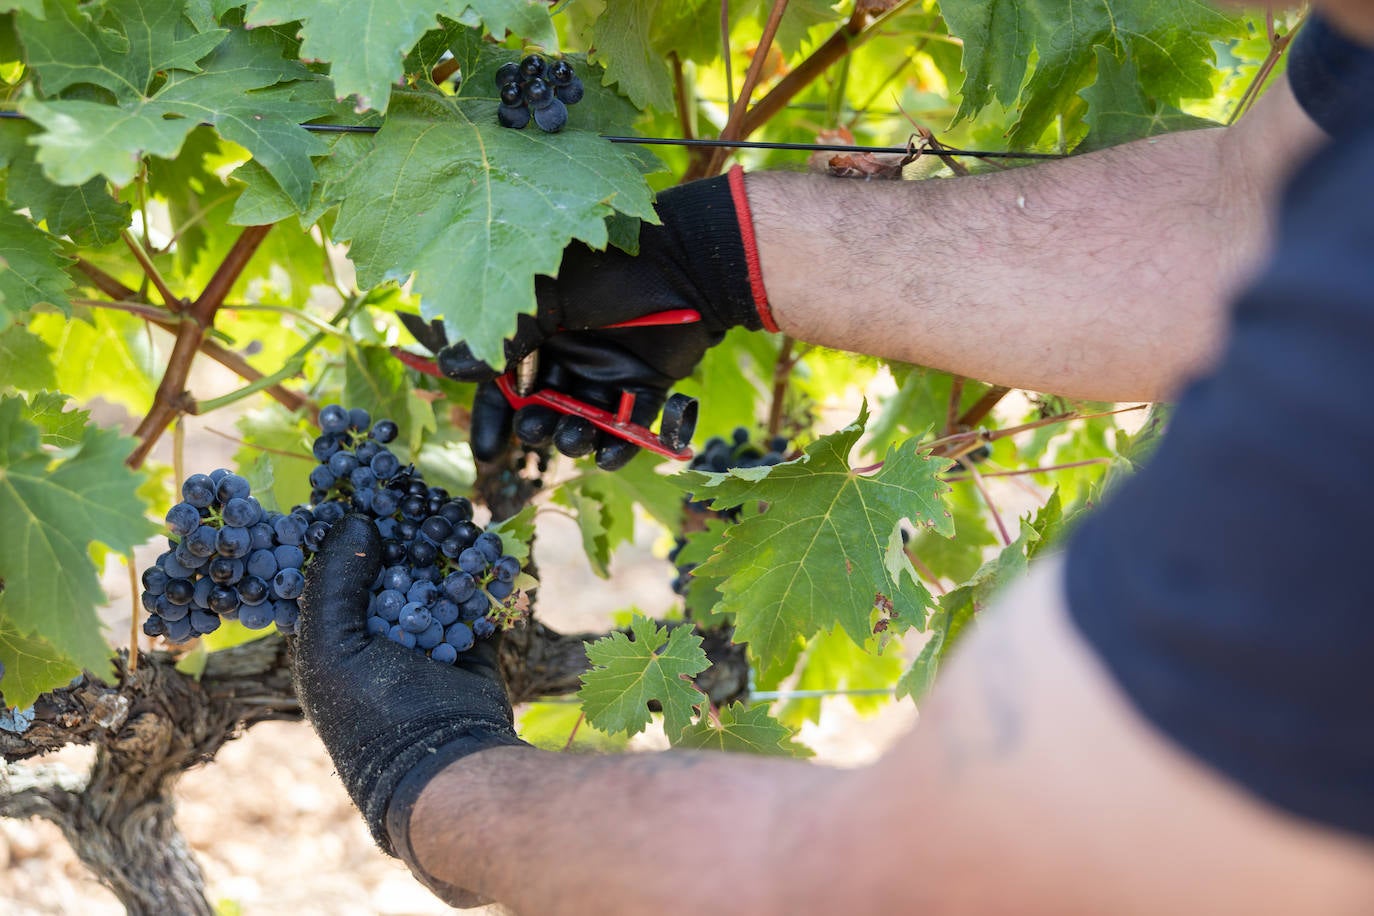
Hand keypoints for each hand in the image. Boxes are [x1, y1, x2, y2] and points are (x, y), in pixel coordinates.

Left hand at [294, 516, 527, 900]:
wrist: (447, 763)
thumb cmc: (373, 714)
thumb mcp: (331, 646)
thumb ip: (334, 580)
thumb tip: (356, 518)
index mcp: (332, 637)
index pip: (332, 569)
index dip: (342, 529)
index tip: (358, 487)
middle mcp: (376, 633)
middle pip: (386, 563)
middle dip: (400, 528)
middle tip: (411, 488)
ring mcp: (425, 636)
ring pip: (432, 573)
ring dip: (441, 543)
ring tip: (447, 507)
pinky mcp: (469, 641)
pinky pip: (472, 595)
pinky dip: (477, 569)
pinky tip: (480, 541)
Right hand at [440, 167, 773, 470]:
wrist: (690, 265)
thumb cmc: (612, 270)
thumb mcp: (547, 298)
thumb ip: (504, 335)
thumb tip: (449, 366)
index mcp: (537, 323)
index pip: (503, 377)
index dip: (494, 417)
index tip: (490, 452)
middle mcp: (569, 348)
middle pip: (543, 404)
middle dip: (537, 427)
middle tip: (538, 432)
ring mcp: (607, 367)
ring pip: (583, 417)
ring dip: (574, 437)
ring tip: (573, 441)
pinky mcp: (646, 383)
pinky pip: (629, 423)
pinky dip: (619, 445)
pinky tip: (608, 457)